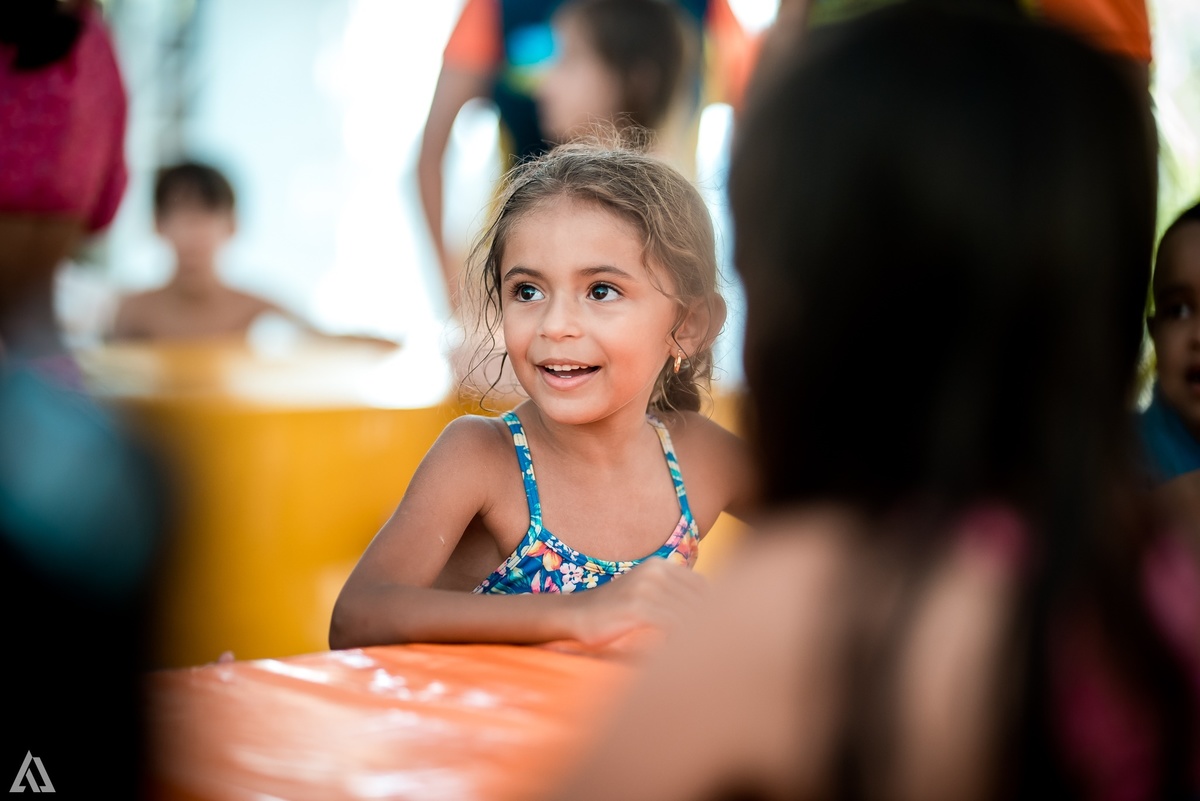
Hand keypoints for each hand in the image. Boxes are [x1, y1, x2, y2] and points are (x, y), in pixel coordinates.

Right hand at [571, 558, 706, 648]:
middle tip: (706, 649)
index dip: (711, 610)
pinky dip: (680, 641)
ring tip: (694, 655)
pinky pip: (673, 625)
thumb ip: (672, 594)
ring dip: (695, 636)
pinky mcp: (637, 607)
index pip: (702, 587)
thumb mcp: (645, 592)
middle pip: (698, 600)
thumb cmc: (615, 611)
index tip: (709, 633)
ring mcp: (646, 587)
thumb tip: (710, 612)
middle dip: (706, 625)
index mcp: (660, 565)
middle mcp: (655, 571)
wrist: (576, 616)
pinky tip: (676, 654)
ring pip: (688, 614)